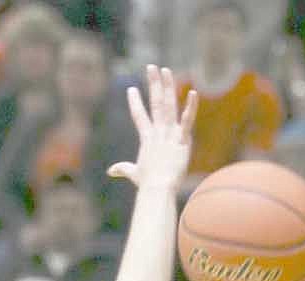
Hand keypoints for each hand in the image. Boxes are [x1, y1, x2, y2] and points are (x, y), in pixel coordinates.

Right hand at [108, 65, 196, 193]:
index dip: (135, 103)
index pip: (139, 117)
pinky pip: (187, 121)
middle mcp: (158, 133)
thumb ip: (123, 169)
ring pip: (169, 106)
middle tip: (151, 67)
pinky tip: (194, 92)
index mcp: (147, 139)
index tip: (132, 89)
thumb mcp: (134, 174)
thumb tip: (110, 171)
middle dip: (153, 84)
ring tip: (165, 70)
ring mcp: (170, 135)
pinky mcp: (182, 140)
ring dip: (167, 86)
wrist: (157, 190)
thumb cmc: (147, 185)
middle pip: (155, 103)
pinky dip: (191, 107)